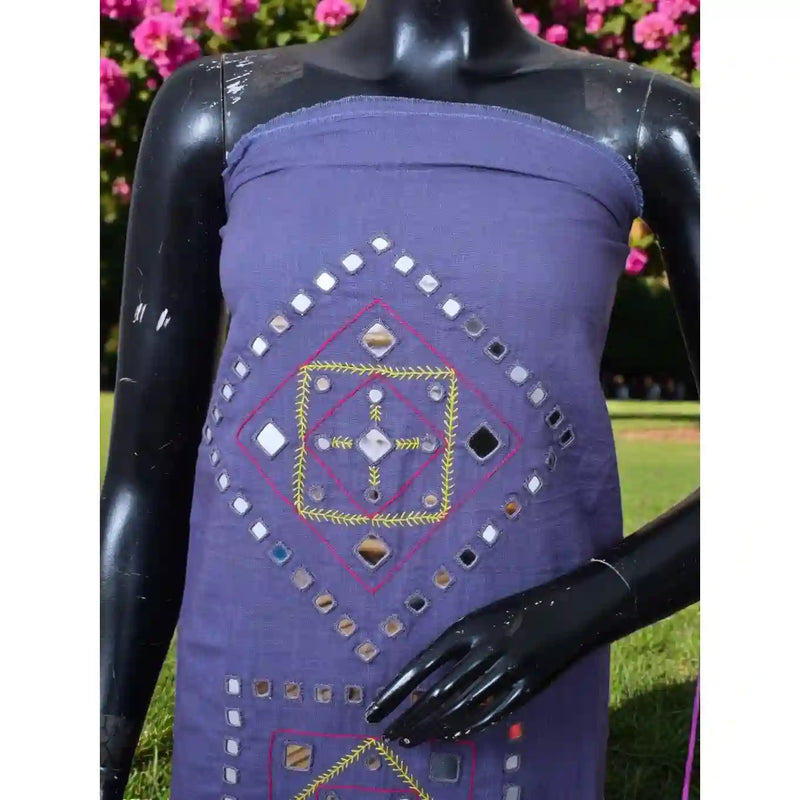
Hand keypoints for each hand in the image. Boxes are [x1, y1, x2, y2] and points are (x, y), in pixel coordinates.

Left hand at [365, 562, 627, 745]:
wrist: (569, 609)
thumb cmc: (518, 611)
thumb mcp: (482, 617)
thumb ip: (456, 646)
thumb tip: (423, 679)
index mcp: (468, 626)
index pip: (422, 665)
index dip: (396, 691)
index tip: (374, 710)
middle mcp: (485, 648)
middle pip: (438, 692)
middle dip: (410, 717)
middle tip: (388, 735)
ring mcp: (508, 669)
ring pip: (461, 707)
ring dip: (433, 726)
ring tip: (411, 740)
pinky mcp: (528, 687)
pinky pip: (493, 713)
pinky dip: (468, 727)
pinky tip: (449, 736)